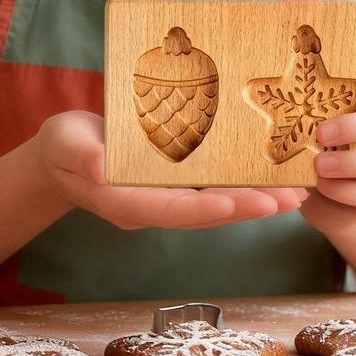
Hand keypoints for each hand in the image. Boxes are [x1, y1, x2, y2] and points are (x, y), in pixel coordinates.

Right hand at [33, 110, 307, 230]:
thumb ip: (83, 156)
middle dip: (250, 206)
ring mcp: (164, 198)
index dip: (212, 208)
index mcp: (126, 201)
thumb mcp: (65, 145)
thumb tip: (102, 167)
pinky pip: (210, 188)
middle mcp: (153, 206)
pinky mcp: (172, 185)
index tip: (248, 204)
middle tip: (293, 198)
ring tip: (295, 190)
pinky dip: (239, 182)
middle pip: (208, 211)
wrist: (61, 156)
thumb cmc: (61, 147)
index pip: (176, 209)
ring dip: (254, 197)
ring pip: (215, 201)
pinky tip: (266, 174)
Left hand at [300, 107, 355, 234]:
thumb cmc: (322, 153)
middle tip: (320, 136)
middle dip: (354, 129)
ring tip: (319, 166)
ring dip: (351, 162)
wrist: (328, 197)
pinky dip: (344, 190)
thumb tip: (288, 102)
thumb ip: (313, 119)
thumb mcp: (317, 134)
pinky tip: (322, 185)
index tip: (322, 127)